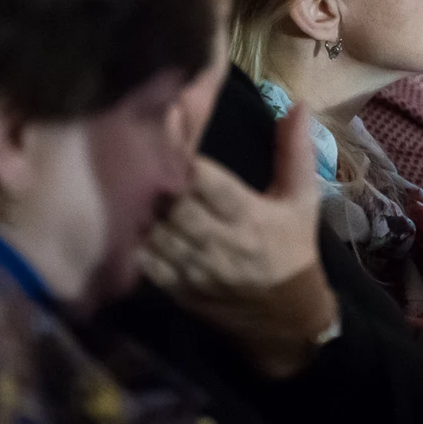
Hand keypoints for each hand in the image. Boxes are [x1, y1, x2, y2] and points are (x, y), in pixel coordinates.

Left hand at [142, 105, 335, 376]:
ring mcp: (193, 269)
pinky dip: (131, 238)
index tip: (166, 127)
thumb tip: (299, 104)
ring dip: (137, 205)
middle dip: (153, 176)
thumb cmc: (293, 248)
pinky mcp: (174, 288)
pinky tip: (119, 214)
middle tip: (131, 143)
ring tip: (119, 172)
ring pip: (154, 232)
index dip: (184, 159)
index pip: (210, 184)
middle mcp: (220, 244)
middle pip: (173, 205)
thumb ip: (295, 152)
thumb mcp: (302, 199)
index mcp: (251, 218)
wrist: (285, 319)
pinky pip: (144, 260)